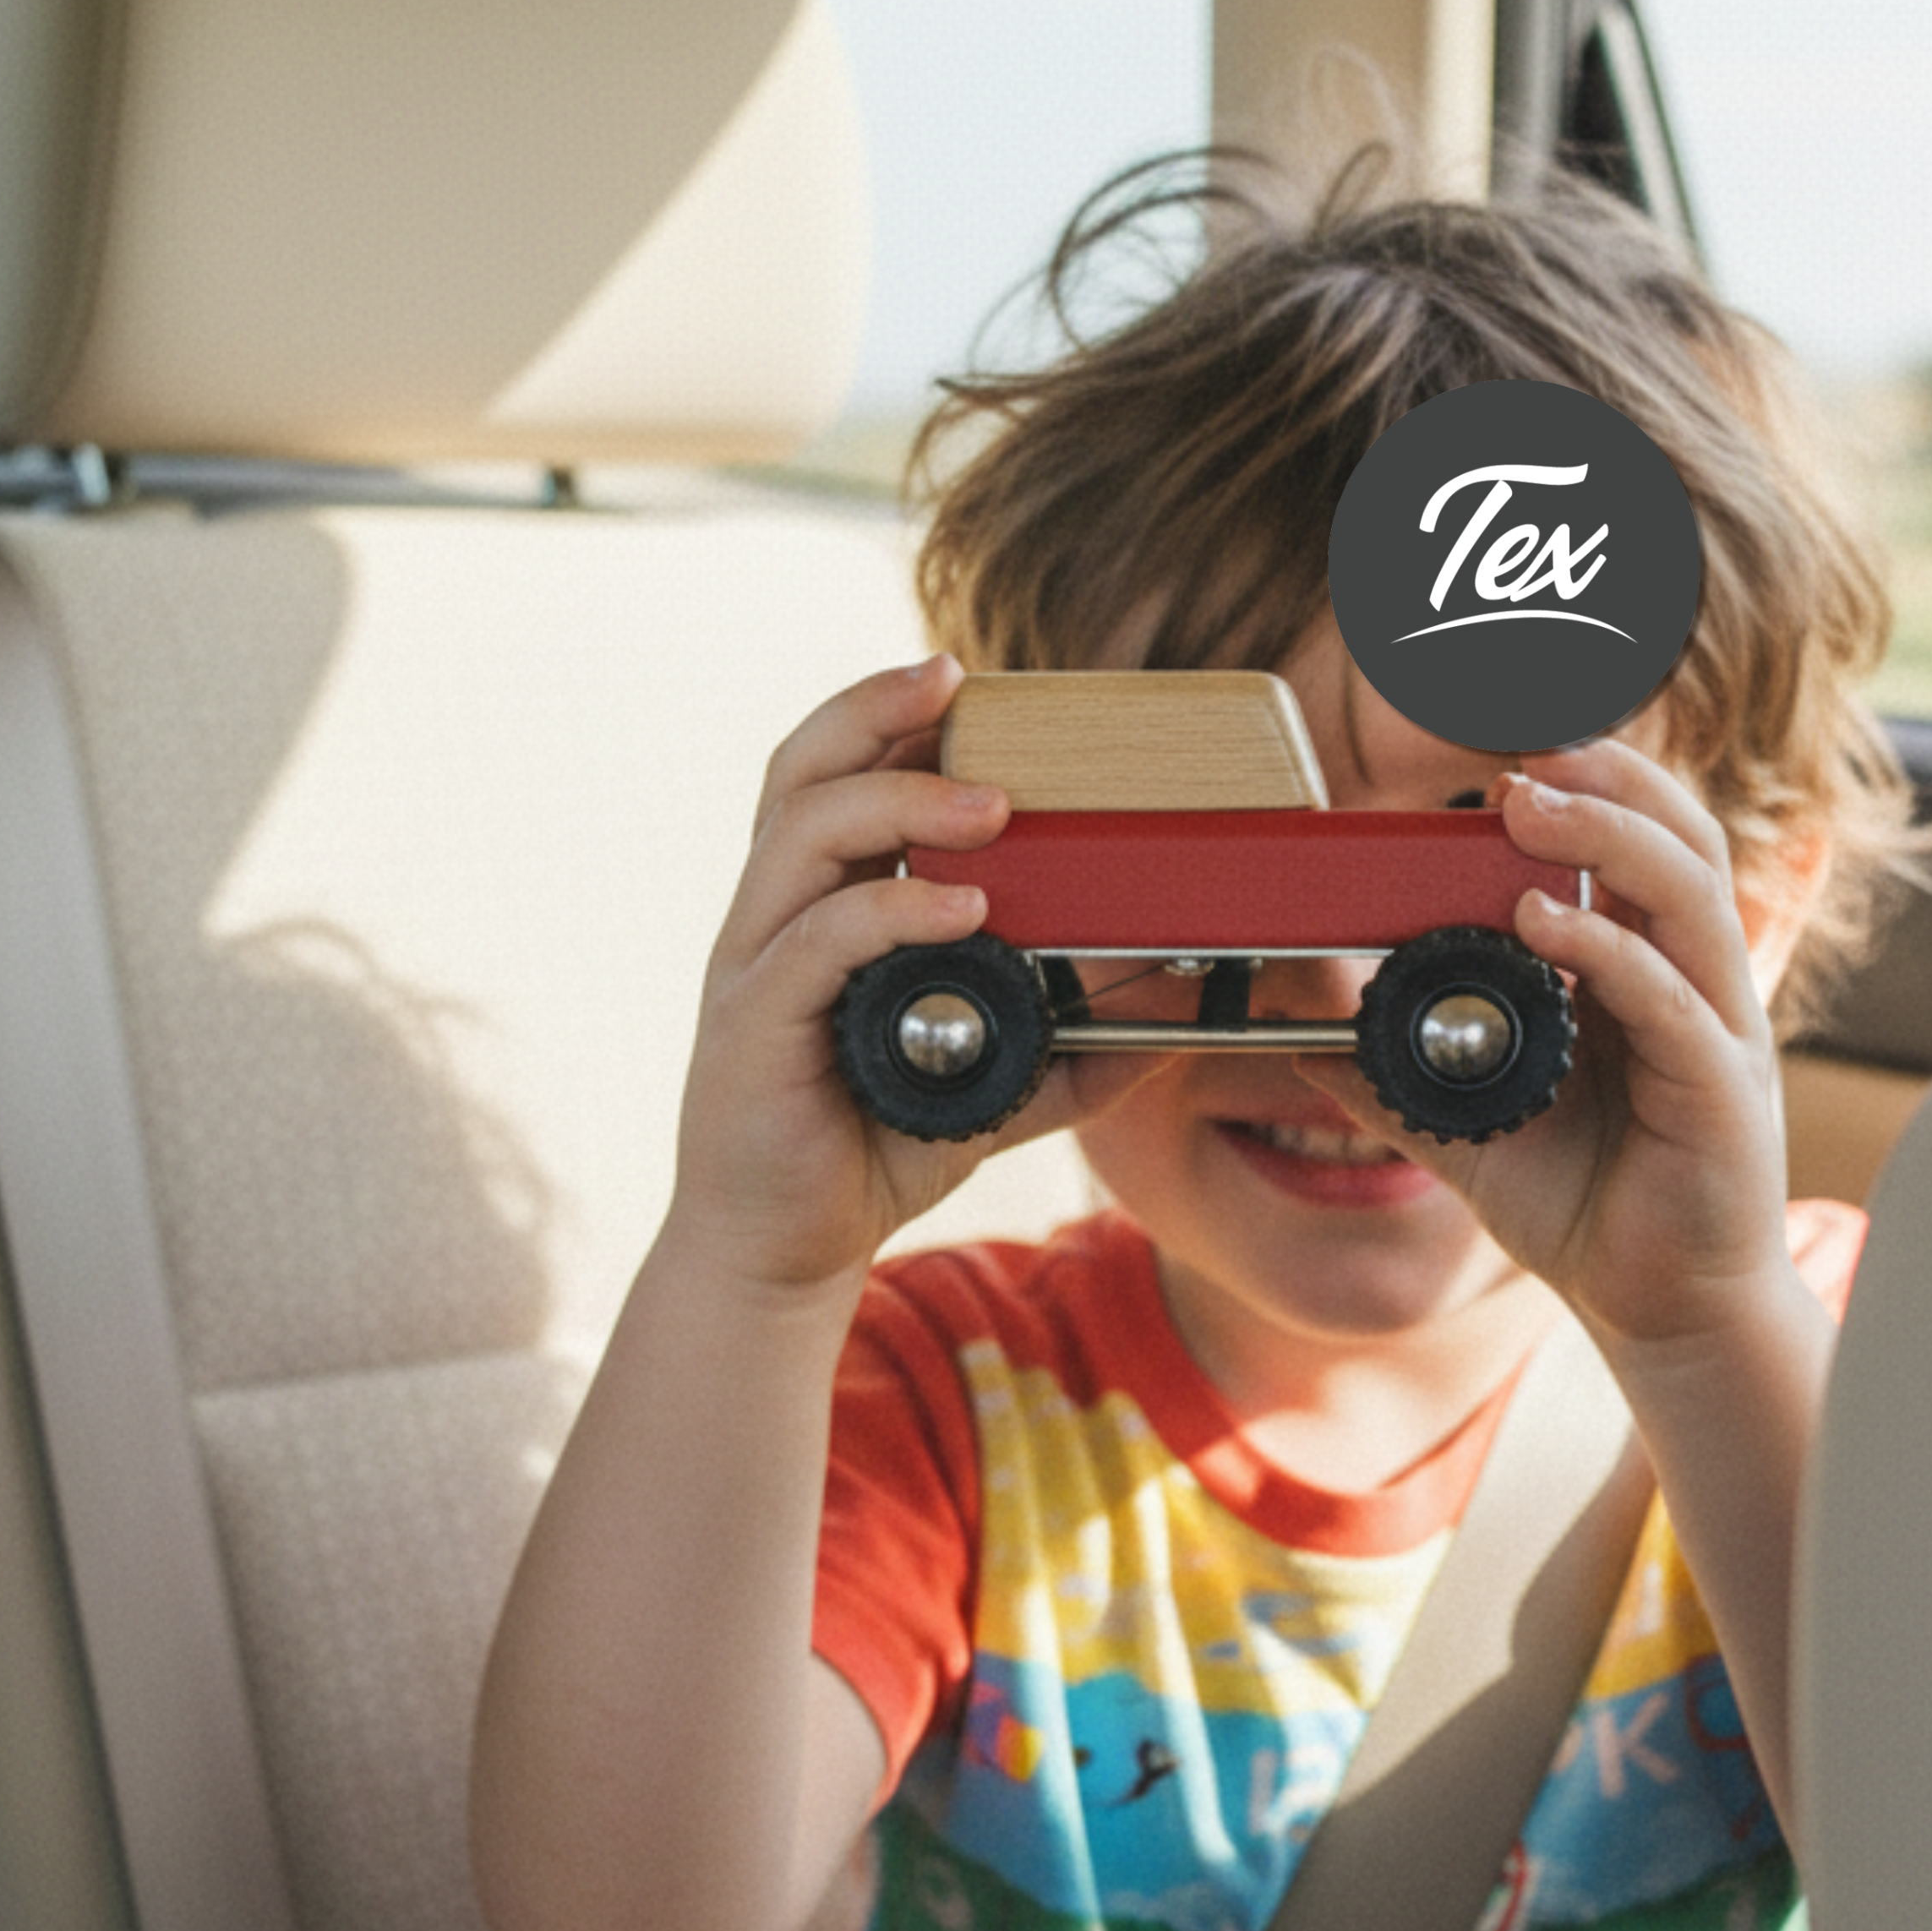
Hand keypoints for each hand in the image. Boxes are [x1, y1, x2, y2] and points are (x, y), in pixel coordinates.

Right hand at [668, 655, 1147, 1297]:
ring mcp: (755, 969)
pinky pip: (817, 944)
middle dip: (873, 710)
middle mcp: (774, 920)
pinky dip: (893, 915)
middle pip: (801, 773)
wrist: (782, 1251)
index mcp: (817, 908)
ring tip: (989, 803)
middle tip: (956, 679)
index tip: (966, 682)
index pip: (836, 776)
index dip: (888, 716)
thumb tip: (1178, 1016)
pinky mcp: (753, 1030)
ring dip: (898, 802)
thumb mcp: (995, 1088)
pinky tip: (965, 915)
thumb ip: (1075, 1047)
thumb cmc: (866, 1149)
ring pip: (802, 836)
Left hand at [1298, 736, 1801, 1350]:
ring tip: (1528, 805)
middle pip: (1679, 841)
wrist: (1659, 1309)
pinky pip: (1674, 1001)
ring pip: (1689, 897)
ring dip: (1609, 839)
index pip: (1639, 847)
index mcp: (1645, 976)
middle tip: (1518, 757)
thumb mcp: (1467, 1126)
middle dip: (1606, 783)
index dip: (1592, 786)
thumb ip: (1393, 1075)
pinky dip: (1610, 952)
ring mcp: (1716, 1033)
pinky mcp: (1720, 1094)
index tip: (1505, 752)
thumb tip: (1303, 1033)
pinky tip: (1547, 925)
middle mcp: (1693, 987)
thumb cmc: (1585, 1208)